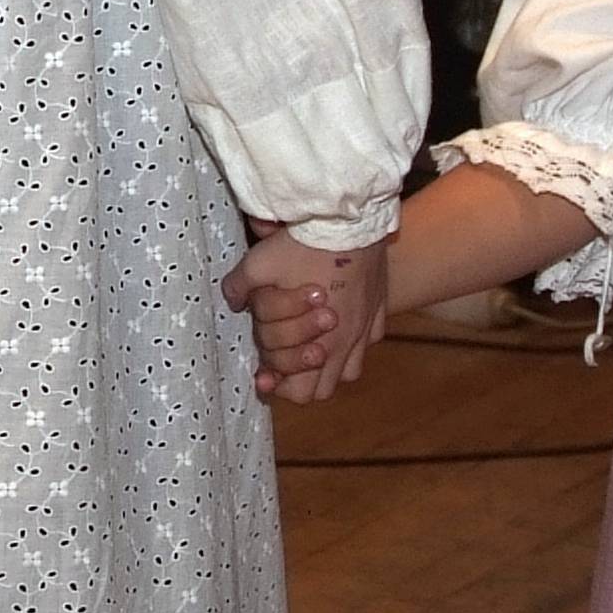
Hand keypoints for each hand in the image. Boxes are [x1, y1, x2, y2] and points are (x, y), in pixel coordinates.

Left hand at [221, 226, 390, 404]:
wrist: (350, 219)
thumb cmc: (303, 246)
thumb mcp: (258, 265)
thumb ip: (239, 287)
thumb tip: (231, 299)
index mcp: (319, 342)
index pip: (301, 393)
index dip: (278, 386)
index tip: (265, 372)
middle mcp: (347, 342)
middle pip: (324, 390)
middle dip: (301, 379)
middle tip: (283, 358)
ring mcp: (367, 326)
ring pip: (349, 369)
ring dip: (329, 364)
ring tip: (310, 345)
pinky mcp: (380, 307)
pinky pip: (369, 339)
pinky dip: (352, 340)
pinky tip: (338, 321)